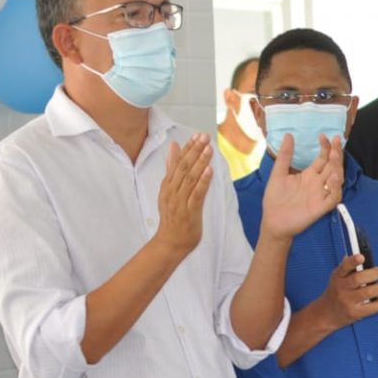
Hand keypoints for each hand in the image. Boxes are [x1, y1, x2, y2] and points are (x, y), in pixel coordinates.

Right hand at [155, 133, 212, 254]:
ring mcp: (180, 201)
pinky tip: (209, 171)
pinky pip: (196, 194)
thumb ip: (172, 169)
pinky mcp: (189, 211)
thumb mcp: (169, 190)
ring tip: (208, 149)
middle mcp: (172, 190)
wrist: (171, 241)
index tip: (196, 135)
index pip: (177, 162)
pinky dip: (203, 182)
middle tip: (204, 137)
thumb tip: (174, 148)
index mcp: (167, 184)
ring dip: (199, 162)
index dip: (187, 148)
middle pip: (183, 167)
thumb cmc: (173, 216)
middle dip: (194, 151)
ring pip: (190, 178)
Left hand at [261, 134, 342, 241]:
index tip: (323, 136)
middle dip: (336, 153)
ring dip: (338, 167)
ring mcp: (321, 195)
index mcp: (309, 175)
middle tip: (337, 140)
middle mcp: (318, 183)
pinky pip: (333, 197)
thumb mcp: (278, 173)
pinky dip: (336, 188)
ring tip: (335, 155)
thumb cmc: (275, 199)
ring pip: (336, 179)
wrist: (272, 221)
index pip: (323, 158)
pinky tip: (333, 178)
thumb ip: (285, 156)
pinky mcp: (321, 207)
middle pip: (332, 166)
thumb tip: (288, 135)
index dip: (326, 147)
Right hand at [318, 254, 377, 329]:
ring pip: (368, 292)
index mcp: (338, 277)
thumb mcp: (337, 278)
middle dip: (373, 274)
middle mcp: (341, 288)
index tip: (361, 257)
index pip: (344, 267)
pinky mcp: (355, 313)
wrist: (325, 314)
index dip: (353, 261)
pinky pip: (373, 307)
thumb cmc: (336, 293)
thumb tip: (358, 256)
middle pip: (359, 278)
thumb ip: (347, 267)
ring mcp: (347, 301)